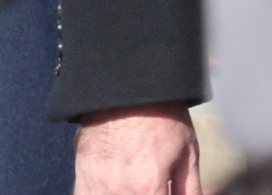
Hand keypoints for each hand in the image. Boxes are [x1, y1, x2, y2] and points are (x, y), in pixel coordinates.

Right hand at [75, 103, 199, 194]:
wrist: (129, 86)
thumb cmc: (163, 115)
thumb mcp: (187, 150)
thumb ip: (190, 188)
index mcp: (147, 186)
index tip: (165, 190)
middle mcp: (119, 189)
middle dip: (148, 194)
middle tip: (153, 184)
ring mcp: (97, 183)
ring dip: (125, 194)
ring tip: (137, 184)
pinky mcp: (82, 173)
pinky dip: (99, 194)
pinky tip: (114, 187)